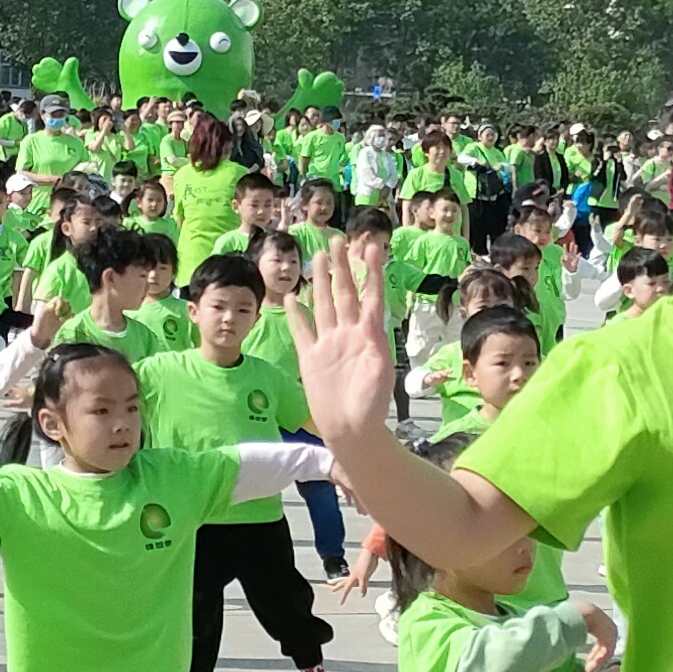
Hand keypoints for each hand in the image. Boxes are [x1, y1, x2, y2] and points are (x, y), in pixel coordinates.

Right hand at [294, 243, 405, 448]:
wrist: (351, 430)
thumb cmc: (371, 406)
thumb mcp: (380, 373)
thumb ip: (375, 346)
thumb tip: (373, 325)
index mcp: (368, 336)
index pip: (370, 297)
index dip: (371, 273)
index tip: (372, 248)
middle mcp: (347, 335)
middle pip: (343, 293)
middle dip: (341, 267)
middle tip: (337, 241)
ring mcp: (328, 344)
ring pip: (324, 305)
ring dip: (322, 281)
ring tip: (318, 257)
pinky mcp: (310, 358)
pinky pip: (302, 331)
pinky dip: (297, 314)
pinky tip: (293, 297)